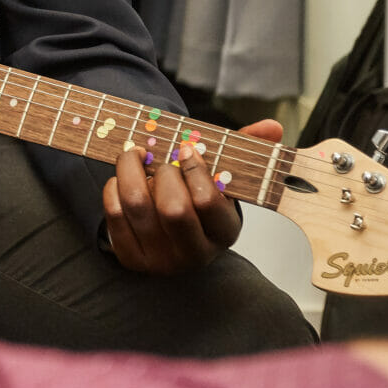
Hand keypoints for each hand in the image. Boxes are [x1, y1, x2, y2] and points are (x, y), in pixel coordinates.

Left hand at [102, 118, 282, 273]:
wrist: (172, 235)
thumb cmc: (197, 199)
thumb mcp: (222, 178)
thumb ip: (244, 149)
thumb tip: (273, 126)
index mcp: (224, 232)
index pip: (207, 202)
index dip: (193, 170)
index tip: (186, 150)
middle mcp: (195, 253)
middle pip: (172, 209)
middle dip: (163, 173)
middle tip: (160, 159)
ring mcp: (161, 260)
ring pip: (137, 207)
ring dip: (131, 171)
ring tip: (134, 157)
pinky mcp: (132, 258)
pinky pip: (115, 214)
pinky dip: (114, 188)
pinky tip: (122, 180)